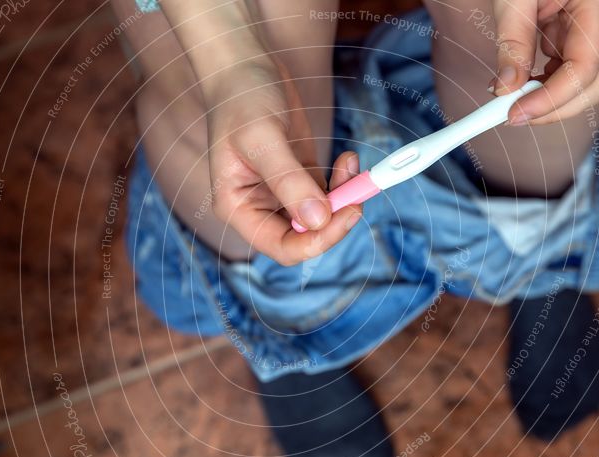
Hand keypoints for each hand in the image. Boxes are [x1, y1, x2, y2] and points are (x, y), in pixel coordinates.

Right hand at [207, 59, 361, 265]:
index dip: (317, 242)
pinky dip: (345, 182)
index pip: (282, 248)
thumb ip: (289, 181)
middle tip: (360, 192)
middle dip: (336, 219)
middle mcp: (259, 208)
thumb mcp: (262, 139)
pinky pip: (329, 195)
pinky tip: (349, 159)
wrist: (246, 66)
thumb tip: (318, 220)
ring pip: (323, 218)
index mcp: (238, 208)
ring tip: (352, 163)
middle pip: (306, 238)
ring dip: (345, 198)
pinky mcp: (301, 179)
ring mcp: (282, 195)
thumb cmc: (242, 98)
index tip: (346, 214)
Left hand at [489, 0, 598, 124]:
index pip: (585, 70)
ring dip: (549, 98)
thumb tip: (505, 89)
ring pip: (585, 82)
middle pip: (595, 85)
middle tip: (511, 117)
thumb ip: (513, 41)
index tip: (513, 115)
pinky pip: (572, 69)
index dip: (550, 101)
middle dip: (553, 109)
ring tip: (510, 97)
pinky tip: (521, 82)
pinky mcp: (584, 34)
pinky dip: (546, 83)